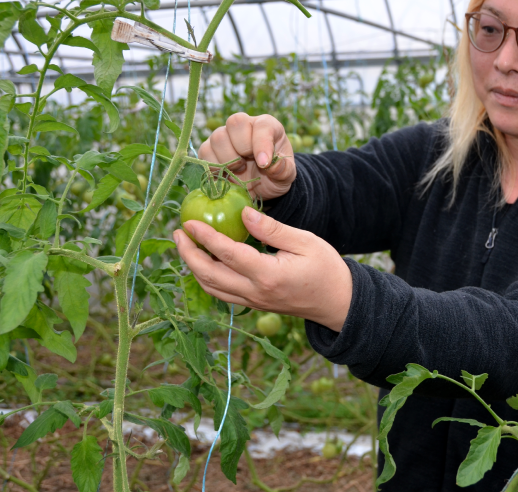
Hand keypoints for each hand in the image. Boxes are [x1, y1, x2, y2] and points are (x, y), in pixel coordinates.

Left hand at [174, 207, 352, 331]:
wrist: (338, 302)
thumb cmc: (326, 269)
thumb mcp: (305, 242)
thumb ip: (272, 229)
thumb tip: (244, 213)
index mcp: (268, 275)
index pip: (227, 254)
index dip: (204, 237)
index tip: (189, 222)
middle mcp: (255, 292)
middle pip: (209, 275)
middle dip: (188, 254)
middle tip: (179, 233)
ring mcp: (253, 302)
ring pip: (211, 288)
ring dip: (193, 267)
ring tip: (186, 245)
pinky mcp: (254, 305)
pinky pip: (222, 293)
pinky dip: (207, 278)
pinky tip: (205, 262)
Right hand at [199, 113, 295, 200]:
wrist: (260, 187)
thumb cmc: (275, 175)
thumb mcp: (286, 176)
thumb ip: (283, 170)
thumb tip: (272, 164)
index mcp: (268, 126)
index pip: (262, 125)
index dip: (262, 144)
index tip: (264, 164)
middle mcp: (245, 126)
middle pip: (235, 122)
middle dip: (242, 147)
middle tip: (248, 164)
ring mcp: (225, 135)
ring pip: (218, 137)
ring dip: (227, 159)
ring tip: (238, 170)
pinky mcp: (210, 148)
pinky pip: (205, 152)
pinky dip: (214, 166)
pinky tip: (226, 174)